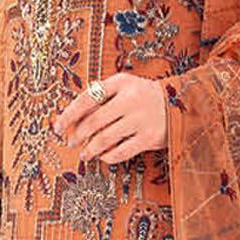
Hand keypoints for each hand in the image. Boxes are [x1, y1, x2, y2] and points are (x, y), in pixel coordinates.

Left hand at [51, 72, 166, 163]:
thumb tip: (74, 120)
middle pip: (93, 121)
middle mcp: (130, 99)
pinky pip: (121, 151)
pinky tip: (103, 157)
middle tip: (71, 142)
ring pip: (105, 139)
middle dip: (77, 135)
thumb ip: (102, 96)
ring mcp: (141, 119)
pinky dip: (108, 156)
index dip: (68, 115)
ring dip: (90, 149)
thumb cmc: (144, 96)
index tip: (57, 127)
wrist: (182, 102)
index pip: (86, 99)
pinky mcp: (150, 137)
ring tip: (84, 154)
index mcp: (120, 82)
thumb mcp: (125, 86)